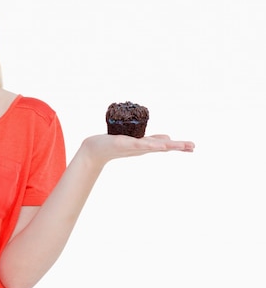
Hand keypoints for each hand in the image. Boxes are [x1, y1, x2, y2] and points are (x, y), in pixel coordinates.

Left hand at [79, 134, 194, 165]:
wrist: (95, 150)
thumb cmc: (114, 144)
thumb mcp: (136, 141)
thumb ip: (152, 139)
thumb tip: (168, 137)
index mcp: (146, 146)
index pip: (166, 145)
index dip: (179, 146)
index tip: (193, 147)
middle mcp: (142, 147)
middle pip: (163, 146)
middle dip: (178, 146)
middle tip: (193, 146)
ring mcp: (134, 146)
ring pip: (153, 145)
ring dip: (166, 145)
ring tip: (179, 144)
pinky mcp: (124, 143)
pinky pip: (139, 143)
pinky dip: (150, 144)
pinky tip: (158, 144)